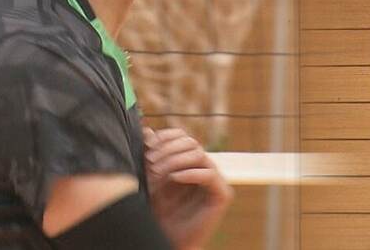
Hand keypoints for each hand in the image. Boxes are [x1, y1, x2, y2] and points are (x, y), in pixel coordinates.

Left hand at [144, 127, 233, 249]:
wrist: (167, 240)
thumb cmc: (158, 212)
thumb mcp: (150, 180)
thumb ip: (151, 155)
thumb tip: (147, 130)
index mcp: (189, 162)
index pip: (182, 136)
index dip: (165, 137)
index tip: (147, 147)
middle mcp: (204, 168)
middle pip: (191, 142)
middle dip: (167, 150)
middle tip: (150, 163)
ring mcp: (215, 181)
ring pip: (200, 154)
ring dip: (176, 160)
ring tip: (159, 172)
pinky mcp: (222, 195)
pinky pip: (209, 174)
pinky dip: (190, 173)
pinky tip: (174, 178)